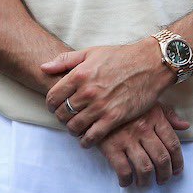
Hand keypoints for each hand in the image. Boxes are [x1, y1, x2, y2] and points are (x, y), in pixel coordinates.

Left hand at [42, 41, 173, 145]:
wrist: (149, 64)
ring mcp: (100, 106)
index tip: (55, 106)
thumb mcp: (90, 52)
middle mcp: (87, 91)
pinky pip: (93, 136)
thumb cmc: (120, 56)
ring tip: (76, 127)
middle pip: (62, 113)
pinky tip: (87, 139)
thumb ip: (65, 60)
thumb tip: (43, 67)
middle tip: (67, 117)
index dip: (51, 104)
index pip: (53, 97)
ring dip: (72, 129)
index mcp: (79, 74)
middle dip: (61, 117)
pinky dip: (86, 141)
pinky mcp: (114, 118)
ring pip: (75, 126)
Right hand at [96, 102, 189, 187]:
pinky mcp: (111, 146)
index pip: (173, 144)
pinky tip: (126, 181)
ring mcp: (127, 139)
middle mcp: (143, 129)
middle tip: (163, 179)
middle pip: (162, 159)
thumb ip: (168, 115)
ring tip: (145, 183)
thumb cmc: (124, 102)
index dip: (178, 161)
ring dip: (147, 181)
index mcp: (155, 118)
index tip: (176, 170)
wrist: (96, 100)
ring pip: (145, 168)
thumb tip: (185, 126)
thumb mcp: (149, 102)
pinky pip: (123, 170)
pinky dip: (127, 180)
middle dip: (165, 174)